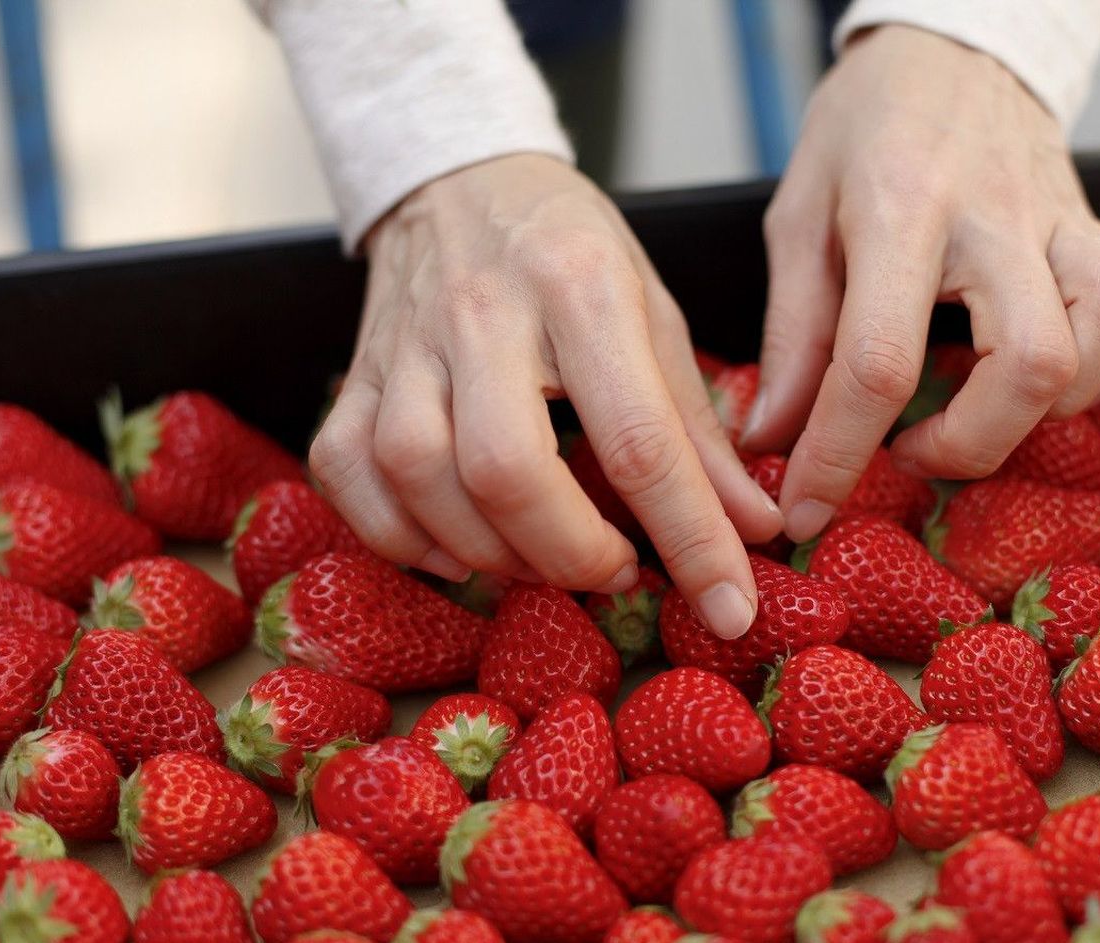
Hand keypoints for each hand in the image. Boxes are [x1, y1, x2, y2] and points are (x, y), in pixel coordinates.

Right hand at [310, 154, 781, 637]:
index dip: (691, 539)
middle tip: (617, 570)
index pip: (639, 439)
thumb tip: (752, 528)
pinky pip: (348, 476)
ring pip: (421, 478)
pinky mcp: (351, 375)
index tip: (729, 606)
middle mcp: (483, 314)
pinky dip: (402, 537)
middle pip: (508, 470)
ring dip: (492, 553)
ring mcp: (404, 346)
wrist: (458, 179)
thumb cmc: (569, 252)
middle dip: (572, 554)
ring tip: (546, 560)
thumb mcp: (654, 315)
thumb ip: (698, 429)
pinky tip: (459, 547)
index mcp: (582, 289)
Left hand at [739, 26, 1099, 540]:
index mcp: (898, 211)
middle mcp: (996, 217)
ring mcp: (1068, 219)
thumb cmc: (865, 135)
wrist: (950, 50)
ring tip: (988, 409)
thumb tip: (771, 442)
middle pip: (1031, 363)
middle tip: (912, 450)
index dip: (840, 454)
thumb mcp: (798, 220)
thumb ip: (792, 337)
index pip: (879, 360)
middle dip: (972, 444)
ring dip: (1057, 404)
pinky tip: (1066, 370)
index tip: (809, 508)